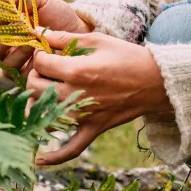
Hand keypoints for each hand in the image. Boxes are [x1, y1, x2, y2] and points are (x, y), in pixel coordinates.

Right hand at [0, 0, 91, 78]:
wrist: (78, 32)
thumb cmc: (58, 14)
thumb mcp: (41, 0)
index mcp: (4, 25)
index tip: (7, 16)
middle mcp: (5, 44)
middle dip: (5, 37)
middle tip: (22, 30)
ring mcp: (14, 60)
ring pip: (2, 60)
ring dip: (17, 50)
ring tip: (33, 41)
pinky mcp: (24, 74)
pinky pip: (14, 72)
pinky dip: (24, 62)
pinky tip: (38, 53)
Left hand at [26, 30, 173, 165]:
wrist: (155, 81)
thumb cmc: (127, 56)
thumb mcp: (97, 40)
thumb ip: (65, 37)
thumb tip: (38, 32)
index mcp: (77, 70)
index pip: (40, 63)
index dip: (39, 55)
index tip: (46, 52)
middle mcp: (76, 95)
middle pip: (36, 88)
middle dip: (35, 75)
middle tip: (46, 69)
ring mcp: (84, 116)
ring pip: (45, 115)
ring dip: (39, 104)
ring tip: (46, 92)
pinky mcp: (93, 129)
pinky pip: (71, 149)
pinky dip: (55, 156)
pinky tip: (40, 158)